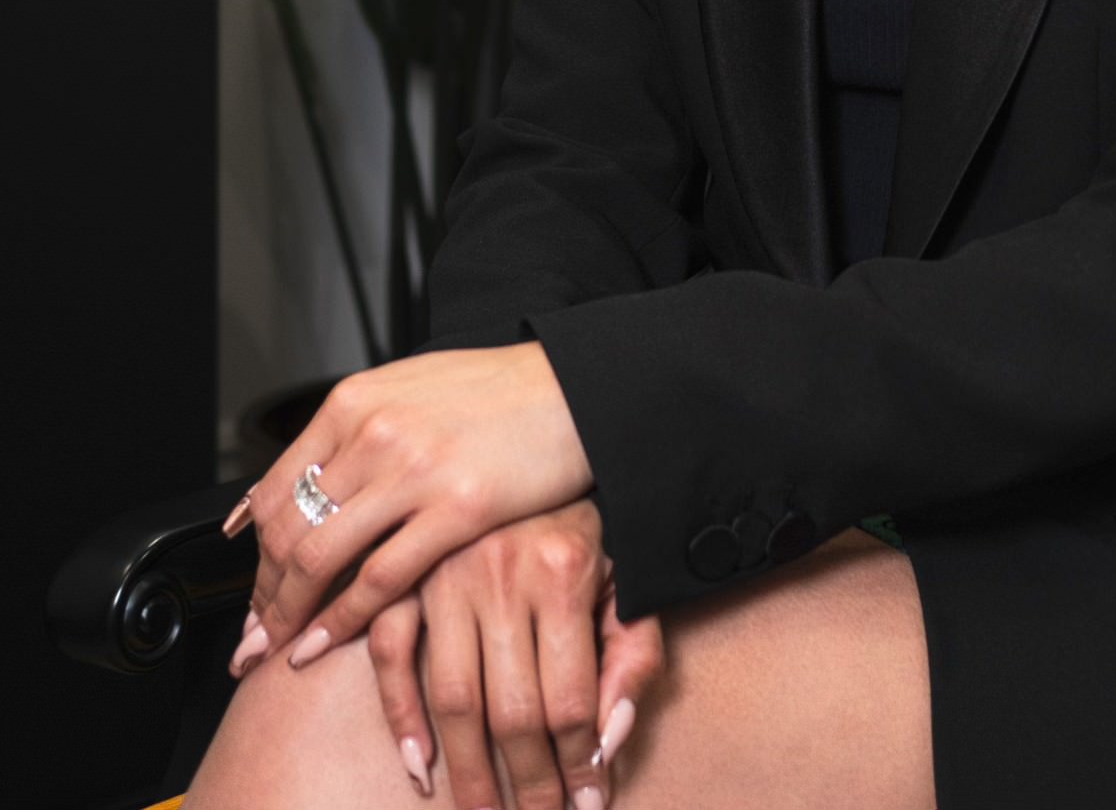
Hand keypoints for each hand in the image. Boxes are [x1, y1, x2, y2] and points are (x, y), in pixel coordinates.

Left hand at [227, 344, 593, 668]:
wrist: (574, 386)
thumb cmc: (495, 393)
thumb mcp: (406, 391)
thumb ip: (348, 434)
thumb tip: (287, 488)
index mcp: (356, 401)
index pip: (277, 490)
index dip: (255, 554)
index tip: (256, 592)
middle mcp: (375, 432)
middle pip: (288, 531)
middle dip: (264, 596)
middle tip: (255, 637)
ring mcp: (414, 471)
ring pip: (319, 560)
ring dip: (288, 616)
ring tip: (278, 650)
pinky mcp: (457, 510)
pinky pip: (377, 580)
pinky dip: (338, 621)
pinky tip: (322, 646)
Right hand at [365, 500, 666, 808]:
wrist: (544, 434)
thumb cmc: (589, 518)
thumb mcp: (629, 576)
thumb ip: (632, 655)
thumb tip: (607, 742)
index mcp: (564, 573)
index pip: (570, 701)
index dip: (577, 766)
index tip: (586, 807)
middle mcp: (502, 575)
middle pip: (511, 712)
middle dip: (524, 786)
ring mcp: (447, 573)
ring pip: (452, 697)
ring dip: (464, 771)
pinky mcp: (408, 571)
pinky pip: (392, 653)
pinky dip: (399, 713)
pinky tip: (417, 763)